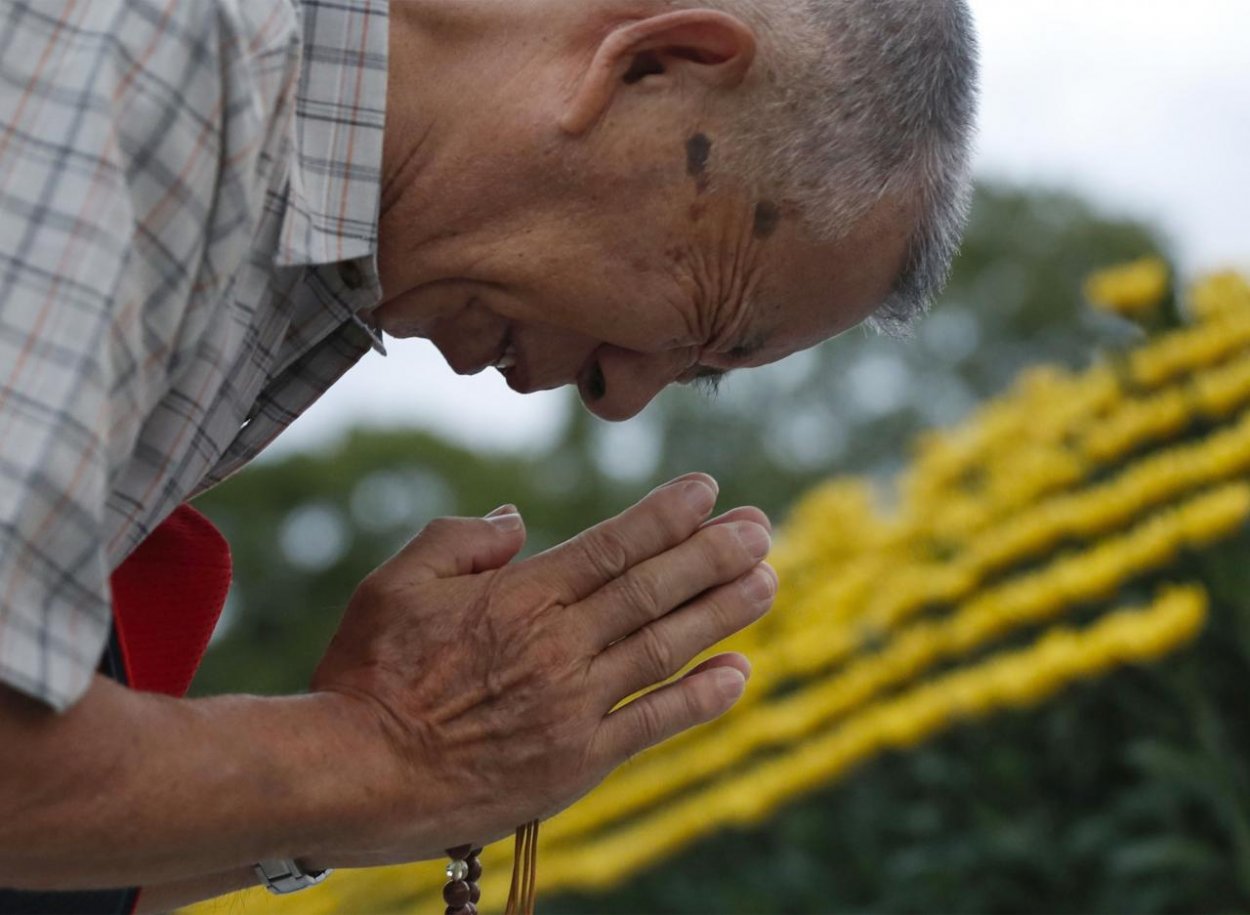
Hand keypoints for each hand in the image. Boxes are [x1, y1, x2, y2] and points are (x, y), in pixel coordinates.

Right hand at [309, 473, 774, 863]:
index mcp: (520, 596)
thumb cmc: (367, 673)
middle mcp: (559, 645)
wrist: (353, 775)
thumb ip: (462, 541)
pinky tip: (738, 673)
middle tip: (760, 528)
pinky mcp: (576, 761)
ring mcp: (574, 705)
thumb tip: (516, 520)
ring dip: (722, 612)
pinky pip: (653, 724)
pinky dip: (699, 698)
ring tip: (767, 581)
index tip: (708, 492)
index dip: (667, 516)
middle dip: (713, 554)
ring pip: (665, 647)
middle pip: (653, 589)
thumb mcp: (397, 582)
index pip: (612, 545)